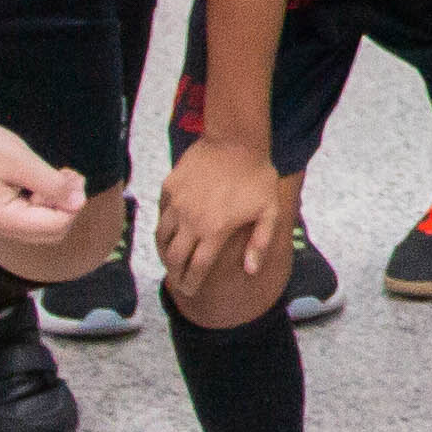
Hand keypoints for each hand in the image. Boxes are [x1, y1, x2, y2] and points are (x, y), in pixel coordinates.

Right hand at [0, 109, 88, 252]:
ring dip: (57, 202)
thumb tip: (78, 202)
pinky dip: (44, 199)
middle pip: (52, 231)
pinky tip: (45, 178)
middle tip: (69, 176)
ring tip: (59, 174)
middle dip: (67, 205)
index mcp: (3, 220)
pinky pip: (31, 215)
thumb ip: (52, 185)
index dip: (72, 204)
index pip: (55, 226)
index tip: (73, 177)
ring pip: (43, 224)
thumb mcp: (22, 162)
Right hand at [158, 136, 303, 306]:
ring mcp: (177, 203)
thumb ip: (259, 243)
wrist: (236, 140)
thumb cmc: (257, 177)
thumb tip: (250, 271)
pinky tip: (170, 228)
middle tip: (176, 280)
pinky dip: (164, 224)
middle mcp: (191, 221)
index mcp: (214, 231)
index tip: (189, 291)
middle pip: (173, 257)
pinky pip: (162, 212)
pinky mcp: (170, 186)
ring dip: (164, 250)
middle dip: (173, 273)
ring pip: (162, 236)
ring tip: (170, 257)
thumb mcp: (269, 211)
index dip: (191, 283)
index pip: (197, 267)